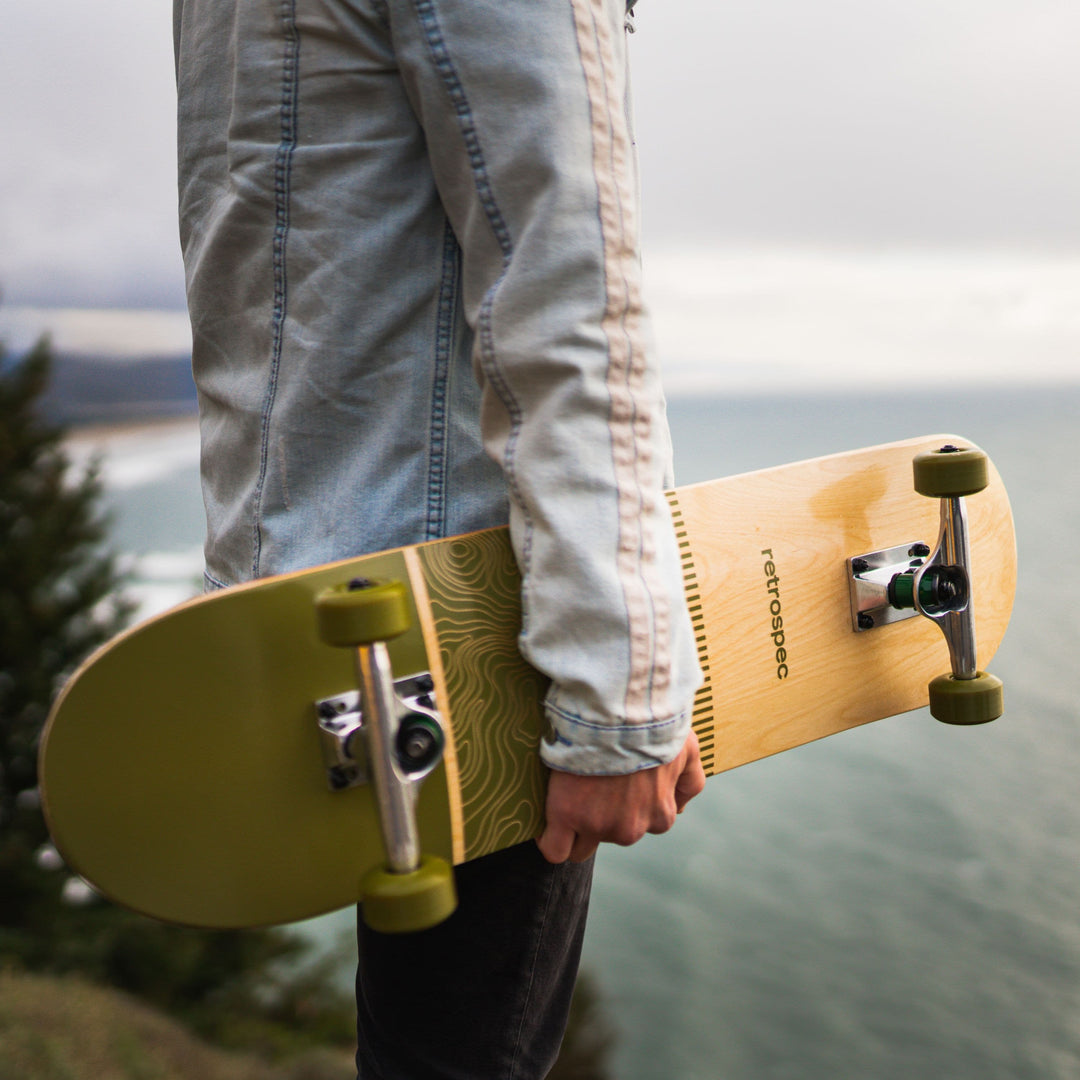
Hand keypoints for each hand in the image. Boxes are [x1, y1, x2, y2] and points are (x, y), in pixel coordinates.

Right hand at [536, 730, 705, 863]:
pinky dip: (549, 839)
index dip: (620, 808)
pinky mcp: (566, 816)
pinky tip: (548, 821)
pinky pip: (554, 848)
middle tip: (588, 783)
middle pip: (607, 836)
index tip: (609, 788)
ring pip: (580, 845)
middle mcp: (630, 828)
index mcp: (659, 815)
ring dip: (574, 825)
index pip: (637, 828)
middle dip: (598, 817)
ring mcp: (597, 825)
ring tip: (567, 792)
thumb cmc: (655, 725)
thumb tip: (679, 807)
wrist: (619, 709)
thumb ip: (689, 782)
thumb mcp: (688, 750)